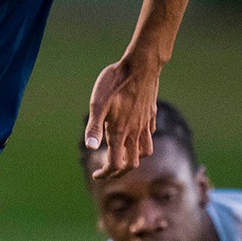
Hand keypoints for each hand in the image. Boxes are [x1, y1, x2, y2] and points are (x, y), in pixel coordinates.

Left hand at [84, 59, 159, 177]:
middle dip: (119, 172)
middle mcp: (135, 132)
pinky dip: (143, 142)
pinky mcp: (151, 115)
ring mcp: (146, 124)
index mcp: (120, 132)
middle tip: (107, 171)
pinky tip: (134, 135)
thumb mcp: (98, 103)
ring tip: (122, 155)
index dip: (105, 174)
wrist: (141, 65)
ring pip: (145, 152)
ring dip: (134, 159)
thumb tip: (90, 148)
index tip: (97, 175)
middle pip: (132, 164)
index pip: (115, 164)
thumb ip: (94, 127)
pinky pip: (150, 136)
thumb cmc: (115, 82)